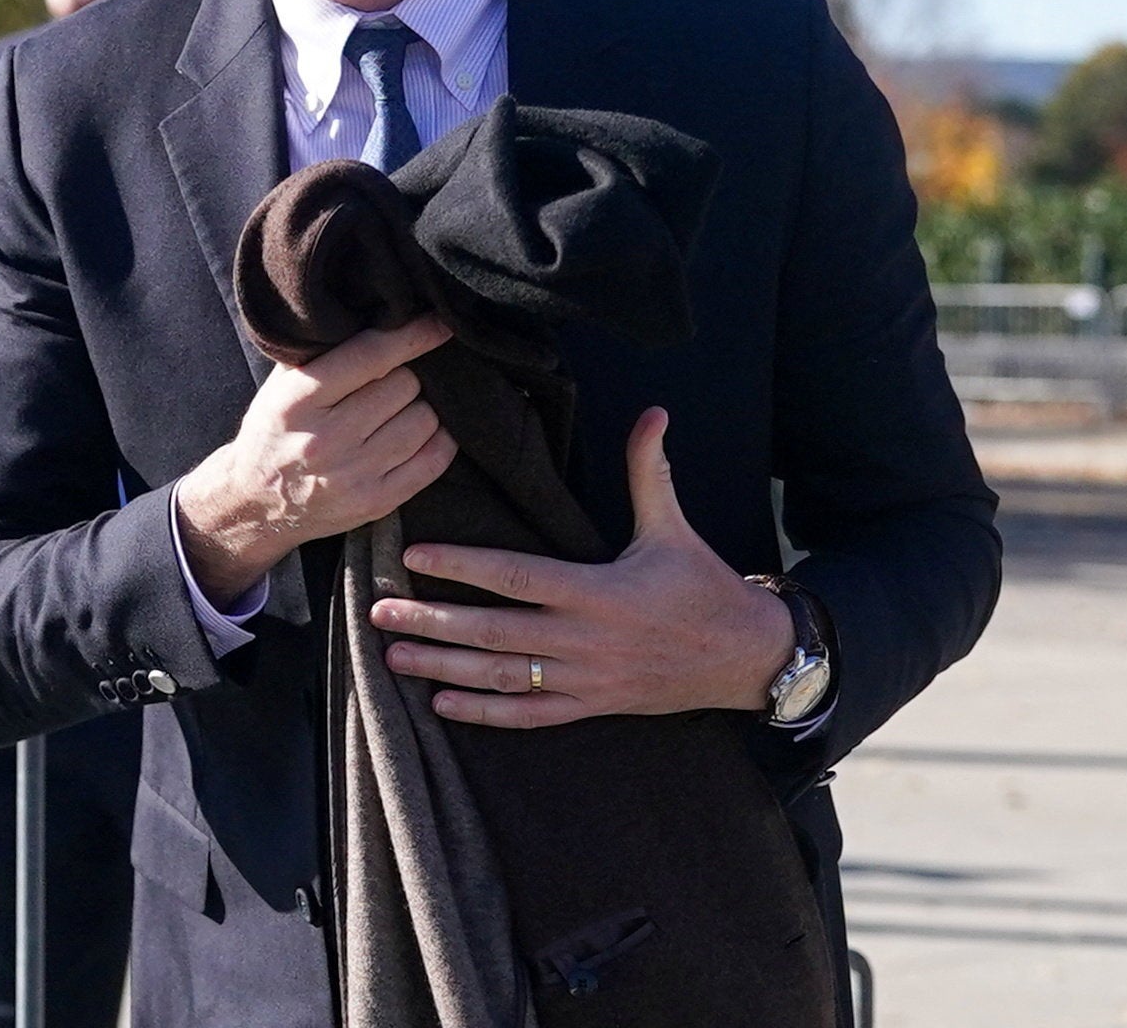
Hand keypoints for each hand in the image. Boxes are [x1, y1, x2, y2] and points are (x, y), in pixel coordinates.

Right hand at [173, 316, 456, 607]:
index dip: (412, 334)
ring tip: (398, 411)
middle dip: (403, 378)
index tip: (438, 322)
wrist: (254, 505)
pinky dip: (437, 440)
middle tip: (389, 383)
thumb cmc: (273, 432)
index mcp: (296, 401)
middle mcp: (324, 440)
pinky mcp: (376, 503)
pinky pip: (434, 460)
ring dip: (419, 409)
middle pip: (403, 386)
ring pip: (423, 421)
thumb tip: (380, 317)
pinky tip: (420, 435)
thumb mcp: (279, 386)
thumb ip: (321, 353)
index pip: (370, 356)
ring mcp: (352, 476)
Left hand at [370, 407, 794, 727]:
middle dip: (433, 621)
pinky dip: (486, 713)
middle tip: (380, 611)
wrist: (746, 658)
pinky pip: (531, 715)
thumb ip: (650, 472)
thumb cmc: (704, 587)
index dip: (464, 565)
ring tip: (395, 655)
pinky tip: (443, 703)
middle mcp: (585, 640)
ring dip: (445, 667)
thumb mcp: (674, 528)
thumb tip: (654, 412)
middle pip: (494, 632)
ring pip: (503, 678)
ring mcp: (586, 679)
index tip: (415, 555)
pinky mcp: (592, 706)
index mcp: (598, 591)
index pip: (517, 576)